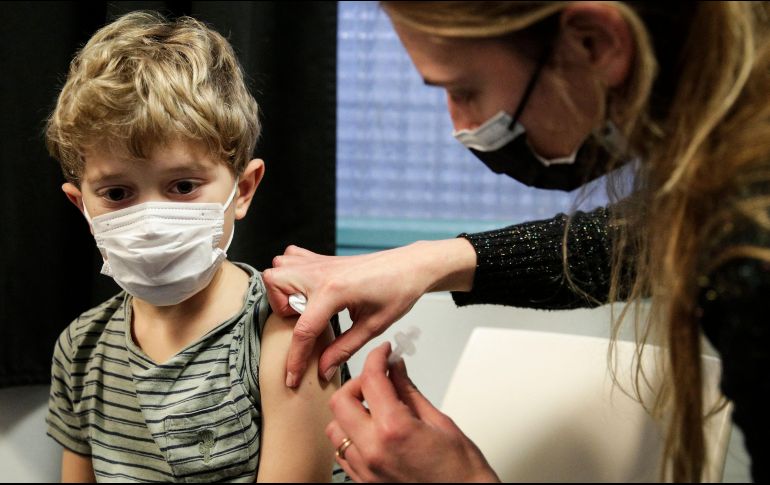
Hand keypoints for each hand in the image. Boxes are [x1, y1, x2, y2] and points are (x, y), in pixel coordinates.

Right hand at [263, 239, 475, 386]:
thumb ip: (344, 349)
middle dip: (280, 309)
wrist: (412, 266)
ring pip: (278, 268)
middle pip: (275, 285)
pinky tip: (306, 288)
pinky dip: (291, 272)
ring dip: (282, 289)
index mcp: (334, 291)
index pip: (303, 330)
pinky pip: (292, 257)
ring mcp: (321, 262)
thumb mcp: (373, 327)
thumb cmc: (399, 291)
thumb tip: (323, 368)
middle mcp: (322, 273)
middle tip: (300, 322)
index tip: (292, 376)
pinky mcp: (324, 258)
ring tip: (302, 305)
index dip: (295, 359)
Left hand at [325, 343, 499, 482]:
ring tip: (373, 408)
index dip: (376, 358)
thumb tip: (396, 369)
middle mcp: (372, 451)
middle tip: (377, 380)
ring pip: (334, 428)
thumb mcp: (439, 421)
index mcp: (394, 430)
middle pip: (341, 401)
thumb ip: (409, 391)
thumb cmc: (460, 471)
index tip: (383, 353)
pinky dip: (349, 436)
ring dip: (349, 412)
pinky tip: (369, 431)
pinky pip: (341, 453)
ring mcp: (365, 470)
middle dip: (358, 383)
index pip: (371, 379)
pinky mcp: (363, 482)